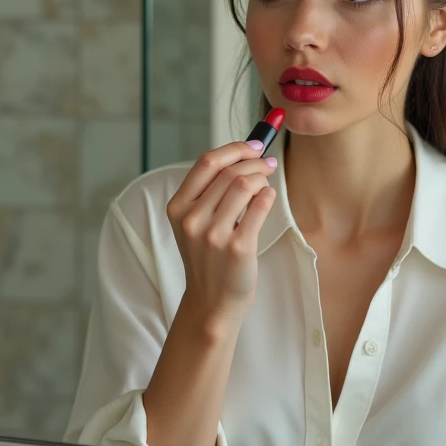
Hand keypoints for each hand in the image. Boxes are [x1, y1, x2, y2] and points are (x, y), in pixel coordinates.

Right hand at [166, 140, 276, 327]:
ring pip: (244, 184)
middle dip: (255, 161)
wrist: (212, 300)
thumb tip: (244, 151)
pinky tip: (268, 198)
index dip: (234, 148)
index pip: (206, 162)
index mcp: (177, 207)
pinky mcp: (237, 247)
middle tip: (268, 163)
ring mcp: (214, 234)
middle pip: (229, 171)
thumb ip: (210, 190)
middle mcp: (192, 219)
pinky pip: (260, 206)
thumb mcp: (194, 222)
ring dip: (262, 177)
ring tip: (266, 183)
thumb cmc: (209, 256)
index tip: (254, 146)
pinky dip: (268, 196)